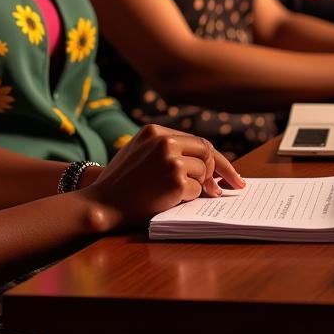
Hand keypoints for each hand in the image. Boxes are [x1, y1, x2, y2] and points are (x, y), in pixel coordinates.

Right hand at [79, 125, 244, 230]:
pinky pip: (197, 191)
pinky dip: (190, 199)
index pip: (196, 140)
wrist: (103, 203)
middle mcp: (164, 141)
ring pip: (203, 173)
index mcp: (155, 130)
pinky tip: (169, 200)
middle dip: (220, 171)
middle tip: (229, 186)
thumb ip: (166, 149)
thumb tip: (205, 163)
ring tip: (173, 193)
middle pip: (207, 152)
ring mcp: (171, 160)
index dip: (215, 158)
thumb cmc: (120, 182)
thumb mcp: (139, 152)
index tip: (230, 173)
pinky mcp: (176, 181)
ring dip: (198, 187)